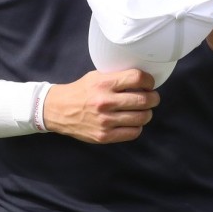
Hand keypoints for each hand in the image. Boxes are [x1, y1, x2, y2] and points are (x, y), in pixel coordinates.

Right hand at [42, 69, 159, 143]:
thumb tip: (142, 79)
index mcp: (104, 83)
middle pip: (144, 100)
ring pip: (142, 117)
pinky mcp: (104, 136)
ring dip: (147, 113)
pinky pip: (133, 132)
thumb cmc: (81, 91)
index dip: (149, 81)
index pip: (137, 78)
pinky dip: (138, 126)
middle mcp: (105, 102)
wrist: (59, 110)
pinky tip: (133, 121)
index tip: (149, 83)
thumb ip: (117, 77)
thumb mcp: (96, 76)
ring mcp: (105, 121)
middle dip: (153, 98)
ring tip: (144, 110)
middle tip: (152, 97)